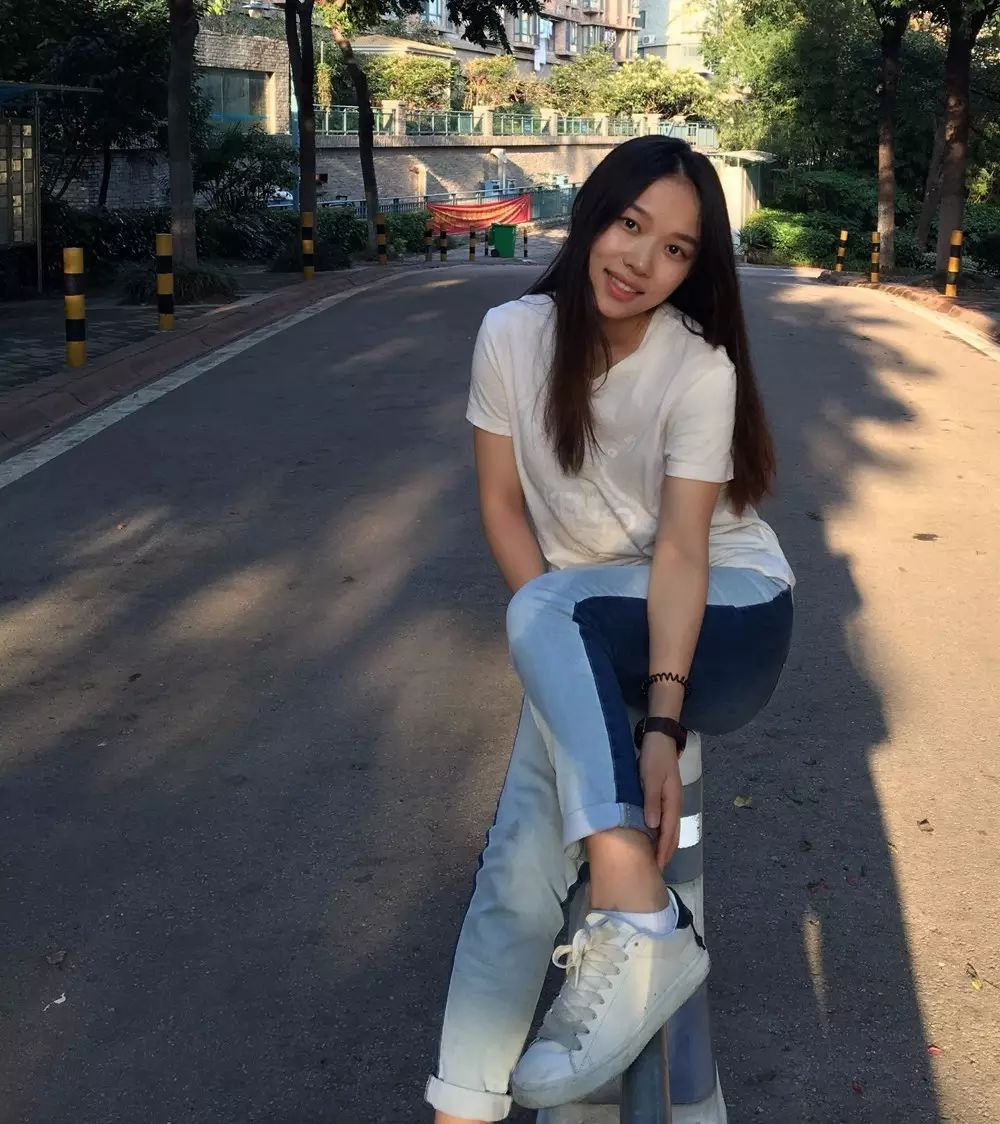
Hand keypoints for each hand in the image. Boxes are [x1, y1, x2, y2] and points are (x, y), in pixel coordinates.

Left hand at [639, 733, 682, 868]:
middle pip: (673, 834)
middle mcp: (674, 804)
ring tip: (657, 859)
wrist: (660, 738)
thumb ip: (651, 801)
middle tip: (657, 870)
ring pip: (671, 828)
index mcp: (672, 802)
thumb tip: (653, 826)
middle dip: (666, 853)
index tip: (657, 867)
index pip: (669, 833)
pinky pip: (666, 820)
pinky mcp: (665, 796)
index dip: (663, 850)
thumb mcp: (650, 778)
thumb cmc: (654, 758)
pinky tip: (654, 836)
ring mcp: (671, 800)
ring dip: (665, 844)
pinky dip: (662, 833)